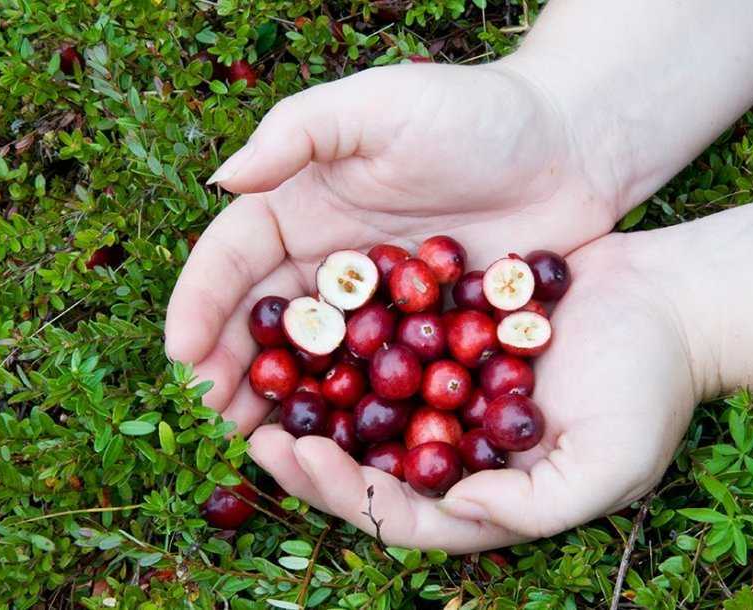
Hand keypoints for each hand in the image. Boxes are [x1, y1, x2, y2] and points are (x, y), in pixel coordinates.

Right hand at [165, 60, 634, 429]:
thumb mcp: (380, 105)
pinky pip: (381, 375)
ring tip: (259, 439)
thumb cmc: (474, 113)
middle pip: (269, 320)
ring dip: (285, 399)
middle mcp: (332, 259)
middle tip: (214, 415)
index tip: (182, 353)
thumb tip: (223, 178)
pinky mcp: (428, 332)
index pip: (236, 258)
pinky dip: (356, 409)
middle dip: (233, 365)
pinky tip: (339, 442)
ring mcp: (380, 303)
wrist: (569, 147)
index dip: (202, 303)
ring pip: (318, 358)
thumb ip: (300, 132)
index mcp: (304, 207)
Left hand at [247, 237, 700, 551]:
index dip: (347, 494)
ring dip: (312, 402)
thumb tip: (460, 510)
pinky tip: (308, 316)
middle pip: (368, 467)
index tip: (298, 460)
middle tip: (248, 431)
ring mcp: (450, 394)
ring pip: (366, 409)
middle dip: (308, 457)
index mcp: (486, 495)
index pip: (403, 512)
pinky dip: (348, 340)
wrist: (668, 303)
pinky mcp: (450, 340)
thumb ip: (535, 506)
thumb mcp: (610, 464)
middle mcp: (457, 451)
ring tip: (258, 382)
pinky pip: (389, 346)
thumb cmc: (651, 388)